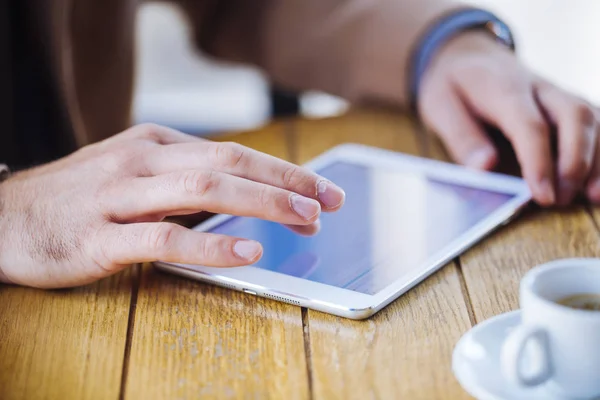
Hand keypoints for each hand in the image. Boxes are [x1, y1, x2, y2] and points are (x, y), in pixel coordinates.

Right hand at [0, 124, 344, 287]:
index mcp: (155, 142)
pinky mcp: (99, 237)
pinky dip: (212, 243)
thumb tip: (246, 195)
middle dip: (286, 181)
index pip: (232, 150)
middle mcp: (141, 160)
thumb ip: (184, 180)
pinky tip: (249, 250)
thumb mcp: (134, 173)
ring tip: (306, 219)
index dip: (282, 170)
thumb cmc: (78, 198)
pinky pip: (165, 236)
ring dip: (263, 203)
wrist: (2, 217)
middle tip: (330, 202)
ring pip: (204, 189)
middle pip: (228, 162)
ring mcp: (119, 196)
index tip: (321, 189)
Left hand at [418, 31, 599, 205]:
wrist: (467, 56)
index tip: (542, 194)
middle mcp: (539, 88)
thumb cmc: (453, 85)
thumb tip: (484, 167)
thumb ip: (462, 137)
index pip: (530, 124)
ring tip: (592, 197)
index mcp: (503, 88)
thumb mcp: (440, 107)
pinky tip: (598, 183)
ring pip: (593, 119)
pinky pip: (597, 124)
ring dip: (599, 160)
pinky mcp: (568, 106)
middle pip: (574, 116)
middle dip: (576, 161)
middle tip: (561, 199)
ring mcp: (558, 95)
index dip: (539, 161)